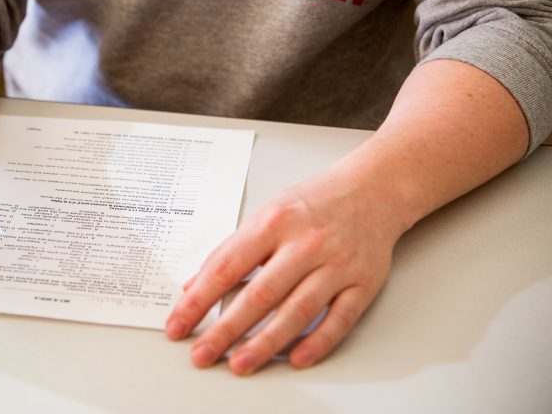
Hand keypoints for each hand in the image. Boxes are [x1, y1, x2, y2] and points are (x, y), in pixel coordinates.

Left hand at [165, 170, 404, 374]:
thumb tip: (195, 286)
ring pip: (298, 311)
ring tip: (240, 363)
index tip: (178, 324)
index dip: (198, 300)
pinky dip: (318, 342)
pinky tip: (295, 359)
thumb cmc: (313, 203)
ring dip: (266, 342)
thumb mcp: (265, 214)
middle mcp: (305, 244)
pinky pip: (339, 319)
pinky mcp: (363, 282)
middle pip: (260, 294)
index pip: (226, 267)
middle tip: (203, 354)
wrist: (372, 189)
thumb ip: (231, 250)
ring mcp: (336, 264)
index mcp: (273, 222)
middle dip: (226, 329)